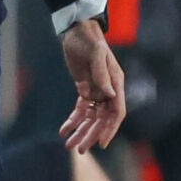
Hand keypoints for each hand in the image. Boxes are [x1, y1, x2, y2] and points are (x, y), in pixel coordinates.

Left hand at [59, 17, 126, 152]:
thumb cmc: (88, 40)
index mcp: (116, 83)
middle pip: (102, 119)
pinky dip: (72, 121)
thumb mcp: (95, 54)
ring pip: (90, 117)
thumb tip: (109, 95)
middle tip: (80, 149)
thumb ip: (101, 74)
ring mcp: (97, 91)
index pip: (116, 112)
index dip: (110, 128)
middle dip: (91, 135)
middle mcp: (109, 90)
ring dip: (81, 131)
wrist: (76, 31)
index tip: (102, 143)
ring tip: (69, 145)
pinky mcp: (85, 90)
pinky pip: (80, 110)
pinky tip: (64, 131)